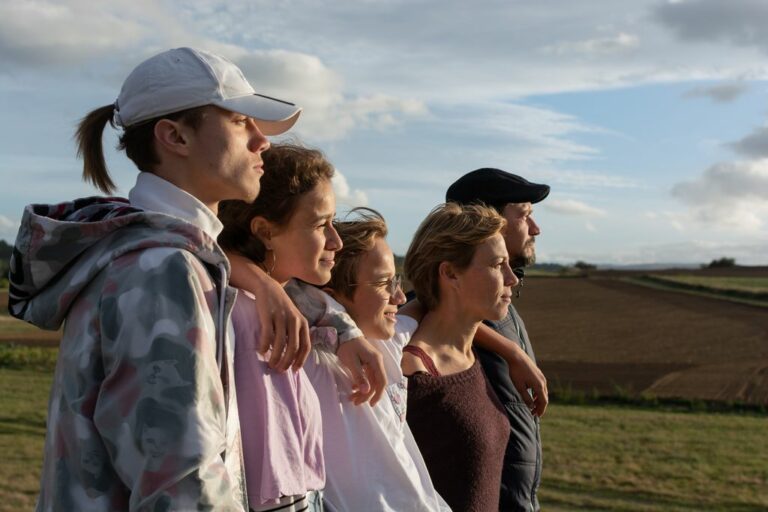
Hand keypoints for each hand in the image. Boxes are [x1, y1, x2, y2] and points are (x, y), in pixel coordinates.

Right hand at [227, 253, 310, 371]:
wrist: (269, 288)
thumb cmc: (282, 308)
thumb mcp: (294, 319)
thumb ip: (296, 334)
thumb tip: (293, 357)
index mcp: (303, 323)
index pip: (306, 346)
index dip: (300, 360)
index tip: (294, 370)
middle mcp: (294, 321)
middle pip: (293, 348)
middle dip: (287, 362)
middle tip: (279, 370)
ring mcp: (281, 318)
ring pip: (280, 344)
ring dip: (275, 357)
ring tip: (270, 364)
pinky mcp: (268, 315)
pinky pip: (267, 335)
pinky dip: (264, 346)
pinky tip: (261, 351)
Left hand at [336, 337, 386, 405]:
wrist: (343, 333)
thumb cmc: (347, 346)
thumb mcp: (351, 362)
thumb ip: (359, 376)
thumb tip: (366, 391)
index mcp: (376, 361)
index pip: (382, 381)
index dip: (378, 394)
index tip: (371, 404)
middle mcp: (377, 362)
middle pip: (376, 383)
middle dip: (366, 394)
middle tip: (355, 402)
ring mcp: (373, 362)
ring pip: (371, 381)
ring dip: (363, 391)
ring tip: (352, 398)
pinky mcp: (367, 363)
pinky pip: (367, 376)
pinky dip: (361, 384)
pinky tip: (353, 388)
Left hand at [507, 351, 547, 416]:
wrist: (516, 356)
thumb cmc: (516, 372)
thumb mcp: (519, 387)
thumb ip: (526, 398)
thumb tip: (531, 407)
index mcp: (539, 386)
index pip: (543, 402)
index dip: (541, 410)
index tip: (537, 416)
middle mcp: (543, 381)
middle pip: (544, 397)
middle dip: (540, 406)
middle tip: (534, 413)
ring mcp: (541, 377)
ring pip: (543, 392)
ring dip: (538, 400)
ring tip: (532, 405)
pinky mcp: (538, 373)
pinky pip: (541, 386)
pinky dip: (538, 393)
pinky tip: (532, 395)